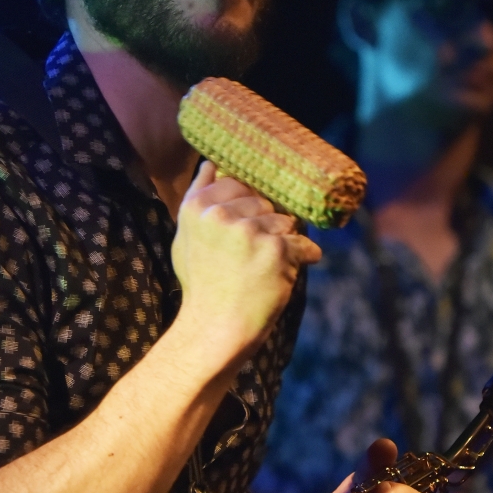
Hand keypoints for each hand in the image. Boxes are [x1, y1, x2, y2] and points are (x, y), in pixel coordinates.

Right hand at [171, 161, 321, 368]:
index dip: (247, 210)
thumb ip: (197, 198)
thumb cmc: (203, 285)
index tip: (242, 236)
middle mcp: (221, 214)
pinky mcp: (276, 249)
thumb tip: (211, 163)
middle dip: (265, 227)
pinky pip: (305, 245)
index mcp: (197, 206)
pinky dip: (303, 259)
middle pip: (264, 203)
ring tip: (262, 270)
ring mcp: (249, 230)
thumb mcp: (187, 237)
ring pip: (286, 222)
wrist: (215, 328)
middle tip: (249, 259)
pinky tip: (283, 276)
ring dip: (283, 245)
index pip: (239, 184)